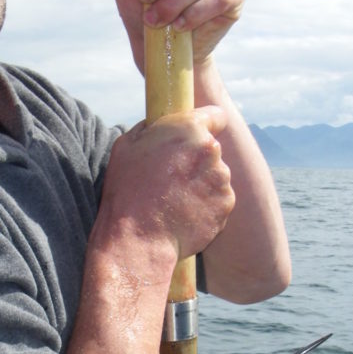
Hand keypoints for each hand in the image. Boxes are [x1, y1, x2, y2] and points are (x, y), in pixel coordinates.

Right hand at [98, 105, 235, 263]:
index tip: (199, 133)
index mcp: (189, 129)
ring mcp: (221, 180)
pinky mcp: (225, 206)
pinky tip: (184, 213)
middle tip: (173, 175)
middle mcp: (211, 151)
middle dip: (197, 158)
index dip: (206, 123)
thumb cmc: (128, 190)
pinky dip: (206, 205)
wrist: (138, 238)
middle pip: (211, 149)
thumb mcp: (127, 145)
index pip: (215, 115)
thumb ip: (152, 128)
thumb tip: (161, 124)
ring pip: (215, 175)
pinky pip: (218, 199)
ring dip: (202, 183)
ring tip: (175, 199)